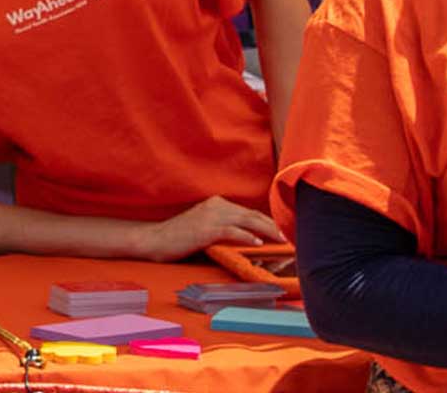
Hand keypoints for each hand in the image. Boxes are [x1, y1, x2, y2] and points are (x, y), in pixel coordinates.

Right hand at [137, 196, 284, 261]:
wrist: (155, 239)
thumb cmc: (179, 237)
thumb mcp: (205, 227)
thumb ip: (225, 228)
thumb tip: (251, 238)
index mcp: (217, 203)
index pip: (249, 212)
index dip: (268, 222)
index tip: (283, 232)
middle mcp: (216, 205)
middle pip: (253, 215)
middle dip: (274, 226)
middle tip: (290, 237)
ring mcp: (211, 216)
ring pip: (247, 220)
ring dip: (267, 230)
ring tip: (282, 240)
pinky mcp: (206, 228)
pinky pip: (232, 230)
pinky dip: (247, 236)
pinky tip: (258, 243)